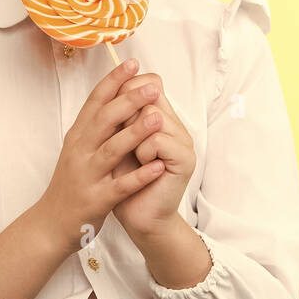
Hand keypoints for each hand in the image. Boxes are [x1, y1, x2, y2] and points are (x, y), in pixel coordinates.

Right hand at [41, 57, 170, 253]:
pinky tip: (158, 166)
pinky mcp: (95, 200)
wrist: (51, 224)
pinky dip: (139, 176)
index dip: (113, 81)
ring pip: (111, 150)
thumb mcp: (77, 150)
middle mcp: (79, 152)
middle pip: (104, 120)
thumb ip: (94, 126)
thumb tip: (115, 96)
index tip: (133, 62)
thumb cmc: (70, 184)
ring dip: (136, 133)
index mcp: (77, 136)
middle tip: (153, 85)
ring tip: (159, 117)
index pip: (95, 102)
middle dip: (129, 100)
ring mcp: (86, 176)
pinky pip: (119, 186)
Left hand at [108, 72, 194, 238]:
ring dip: (133, 137)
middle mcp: (174, 124)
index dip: (128, 88)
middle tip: (124, 140)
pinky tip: (144, 166)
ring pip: (152, 115)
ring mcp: (183, 140)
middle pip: (150, 94)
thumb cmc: (123, 180)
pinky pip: (158, 140)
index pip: (150, 81)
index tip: (115, 110)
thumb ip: (119, 115)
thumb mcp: (116, 140)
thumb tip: (113, 83)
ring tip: (136, 156)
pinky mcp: (185, 159)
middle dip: (127, 114)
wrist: (137, 217)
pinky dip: (144, 153)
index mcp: (160, 116)